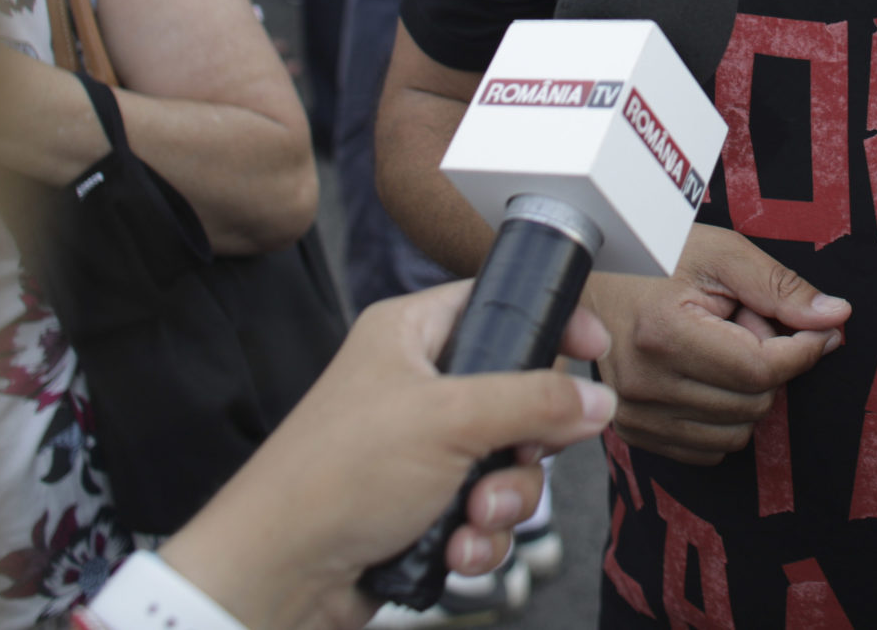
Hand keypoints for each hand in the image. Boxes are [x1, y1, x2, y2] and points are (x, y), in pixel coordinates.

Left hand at [160, 282, 615, 629]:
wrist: (279, 574)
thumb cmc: (335, 477)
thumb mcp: (448, 420)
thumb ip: (534, 401)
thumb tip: (597, 397)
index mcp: (410, 334)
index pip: (497, 302)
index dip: (549, 323)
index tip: (593, 350)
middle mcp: (416, 384)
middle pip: (517, 396)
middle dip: (524, 447)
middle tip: (511, 459)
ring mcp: (419, 449)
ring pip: (507, 463)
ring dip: (503, 501)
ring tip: (470, 521)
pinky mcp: (421, 505)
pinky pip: (483, 511)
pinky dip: (478, 536)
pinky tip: (453, 550)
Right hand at [585, 225, 848, 465]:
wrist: (591, 280)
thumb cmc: (658, 257)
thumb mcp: (721, 253)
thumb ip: (780, 286)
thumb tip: (837, 318)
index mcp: (665, 333)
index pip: (761, 368)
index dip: (804, 350)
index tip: (818, 329)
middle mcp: (645, 383)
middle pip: (755, 402)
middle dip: (769, 364)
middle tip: (746, 324)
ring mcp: (634, 414)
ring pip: (737, 433)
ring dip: (746, 394)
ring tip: (721, 347)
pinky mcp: (632, 433)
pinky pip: (708, 449)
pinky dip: (723, 418)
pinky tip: (705, 376)